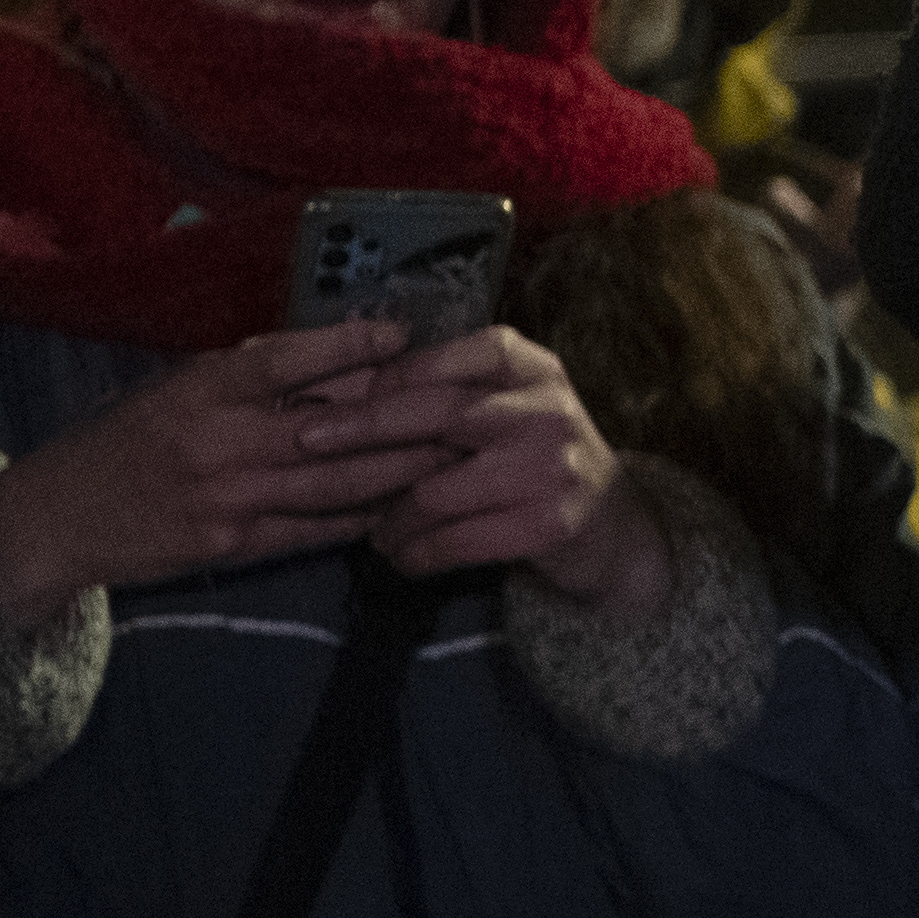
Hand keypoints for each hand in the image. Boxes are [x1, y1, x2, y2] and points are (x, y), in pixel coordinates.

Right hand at [0, 322, 424, 625]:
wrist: (57, 520)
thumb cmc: (123, 442)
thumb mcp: (173, 390)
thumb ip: (245, 379)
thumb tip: (337, 357)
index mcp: (199, 389)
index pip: (283, 359)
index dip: (346, 345)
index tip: (400, 334)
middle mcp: (217, 441)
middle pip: (330, 428)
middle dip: (402, 420)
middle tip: (463, 407)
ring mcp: (227, 497)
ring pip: (335, 483)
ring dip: (400, 472)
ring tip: (454, 457)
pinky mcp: (232, 545)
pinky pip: (313, 529)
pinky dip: (361, 518)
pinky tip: (403, 507)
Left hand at [292, 327, 668, 604]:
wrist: (614, 526)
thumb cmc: (534, 459)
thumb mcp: (506, 407)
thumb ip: (445, 393)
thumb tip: (340, 389)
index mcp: (530, 367)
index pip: (443, 360)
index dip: (382, 379)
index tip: (328, 396)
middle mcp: (545, 407)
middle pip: (435, 413)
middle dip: (362, 427)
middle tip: (304, 441)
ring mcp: (549, 466)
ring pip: (434, 490)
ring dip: (389, 518)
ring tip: (373, 531)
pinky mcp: (547, 523)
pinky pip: (454, 539)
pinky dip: (416, 554)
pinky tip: (403, 557)